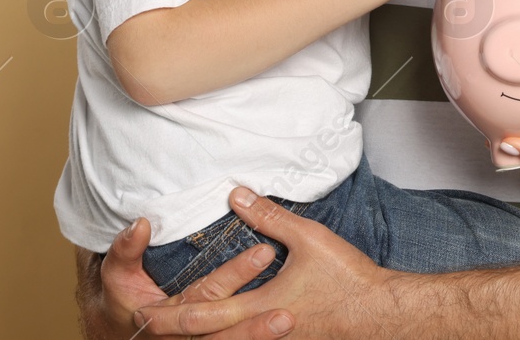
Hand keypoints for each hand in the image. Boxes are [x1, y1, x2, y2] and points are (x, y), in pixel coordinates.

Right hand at [86, 218, 274, 339]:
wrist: (131, 326)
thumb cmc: (124, 296)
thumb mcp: (118, 274)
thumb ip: (126, 250)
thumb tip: (142, 223)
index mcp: (167, 314)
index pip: (205, 293)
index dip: (234, 274)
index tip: (266, 251)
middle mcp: (184, 335)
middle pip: (222, 329)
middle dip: (254, 325)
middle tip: (287, 313)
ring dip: (258, 337)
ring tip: (288, 322)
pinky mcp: (209, 339)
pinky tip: (287, 335)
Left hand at [131, 188, 393, 338]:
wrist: (379, 312)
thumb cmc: (346, 278)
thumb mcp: (308, 238)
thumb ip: (269, 217)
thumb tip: (237, 194)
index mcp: (256, 306)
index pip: (199, 313)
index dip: (167, 313)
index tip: (140, 311)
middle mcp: (258, 332)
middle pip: (204, 337)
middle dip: (171, 330)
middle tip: (143, 323)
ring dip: (199, 336)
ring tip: (176, 327)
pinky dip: (228, 338)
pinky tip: (225, 332)